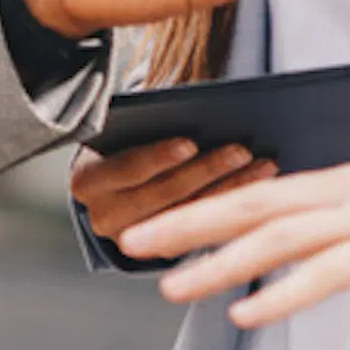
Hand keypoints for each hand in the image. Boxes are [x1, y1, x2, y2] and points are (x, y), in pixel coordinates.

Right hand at [70, 135, 271, 235]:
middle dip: (205, 171)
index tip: (190, 142)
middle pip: (161, 194)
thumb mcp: (124, 131)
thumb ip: (147, 119)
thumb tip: (192, 97)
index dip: (158, 156)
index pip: (124, 168)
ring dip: (229, 187)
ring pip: (187, 215)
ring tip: (262, 164)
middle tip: (240, 150)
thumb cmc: (123, 144)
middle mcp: (102, 215)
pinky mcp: (158, 252)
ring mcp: (131, 239)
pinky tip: (258, 183)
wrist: (112, 188)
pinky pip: (200, 229)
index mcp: (88, 180)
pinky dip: (230, 203)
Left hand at [123, 141, 349, 336]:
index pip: (265, 197)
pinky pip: (327, 271)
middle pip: (253, 206)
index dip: (211, 211)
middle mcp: (348, 195)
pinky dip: (283, 291)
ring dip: (219, 263)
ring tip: (169, 285)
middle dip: (189, 224)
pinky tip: (247, 311)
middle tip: (131, 242)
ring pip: (277, 237)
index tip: (164, 228)